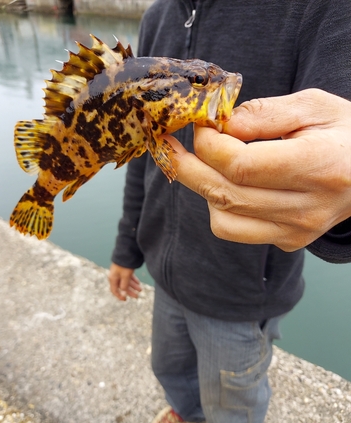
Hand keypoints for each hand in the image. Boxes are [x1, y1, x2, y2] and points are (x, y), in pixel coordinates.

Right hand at [108, 263, 141, 300]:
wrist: (126, 252)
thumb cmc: (124, 265)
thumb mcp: (125, 276)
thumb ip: (124, 286)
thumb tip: (123, 295)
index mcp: (113, 278)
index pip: (114, 290)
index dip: (120, 296)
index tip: (125, 300)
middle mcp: (115, 276)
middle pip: (122, 286)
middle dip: (129, 291)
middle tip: (137, 296)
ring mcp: (120, 272)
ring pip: (126, 281)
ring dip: (133, 286)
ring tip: (140, 290)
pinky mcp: (124, 269)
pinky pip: (128, 277)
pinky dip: (133, 280)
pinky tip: (138, 283)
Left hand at [167, 89, 350, 251]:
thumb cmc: (345, 133)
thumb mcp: (313, 106)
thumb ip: (264, 115)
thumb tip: (218, 127)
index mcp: (319, 167)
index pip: (241, 166)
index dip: (209, 145)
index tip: (199, 126)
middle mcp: (307, 208)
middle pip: (225, 194)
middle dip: (187, 167)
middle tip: (166, 146)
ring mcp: (296, 230)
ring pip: (223, 218)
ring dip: (202, 187)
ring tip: (206, 162)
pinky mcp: (288, 240)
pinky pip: (234, 230)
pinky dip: (218, 208)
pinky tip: (227, 185)